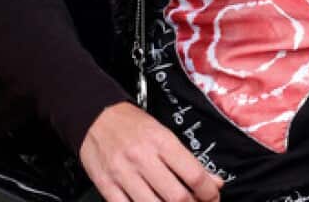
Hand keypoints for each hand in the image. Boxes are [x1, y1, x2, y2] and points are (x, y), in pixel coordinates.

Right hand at [80, 102, 222, 201]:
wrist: (94, 115)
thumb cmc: (131, 124)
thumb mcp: (164, 134)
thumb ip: (188, 160)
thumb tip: (214, 182)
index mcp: (161, 141)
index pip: (194, 175)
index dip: (209, 193)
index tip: (212, 197)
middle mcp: (142, 158)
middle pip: (177, 197)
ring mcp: (123, 174)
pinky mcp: (106, 186)